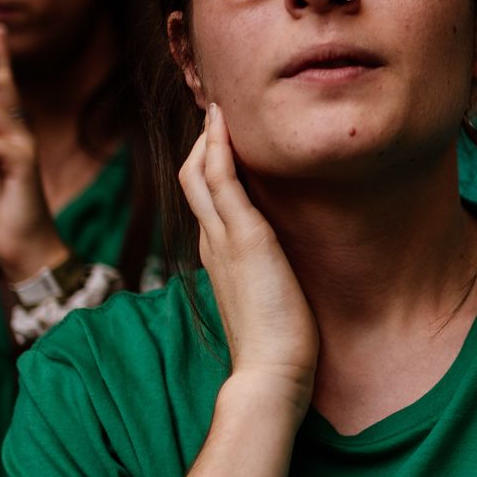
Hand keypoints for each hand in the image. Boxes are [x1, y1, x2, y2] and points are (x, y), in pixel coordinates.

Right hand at [181, 104, 317, 412]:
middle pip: (193, 178)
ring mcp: (224, 238)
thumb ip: (269, 276)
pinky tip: (224, 124)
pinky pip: (220, 181)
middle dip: (204, 141)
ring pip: (200, 172)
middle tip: (220, 107)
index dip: (210, 164)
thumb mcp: (270, 298)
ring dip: (209, 136)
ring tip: (220, 103)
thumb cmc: (277, 344)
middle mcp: (213, 242)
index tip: (226, 138)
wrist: (270, 373)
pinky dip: (218, 149)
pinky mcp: (244, 238)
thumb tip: (283, 267)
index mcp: (219, 255)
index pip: (206, 198)